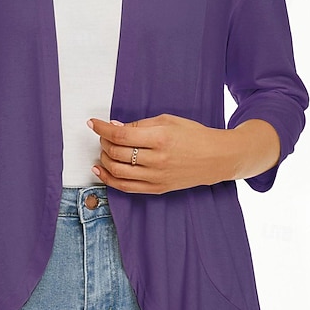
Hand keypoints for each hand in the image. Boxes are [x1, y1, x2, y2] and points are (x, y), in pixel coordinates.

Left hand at [86, 113, 236, 192]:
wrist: (217, 158)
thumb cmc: (194, 135)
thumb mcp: (168, 120)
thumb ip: (139, 125)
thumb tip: (113, 127)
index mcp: (160, 138)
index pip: (120, 135)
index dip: (101, 129)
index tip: (92, 123)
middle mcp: (157, 159)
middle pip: (116, 153)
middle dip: (103, 142)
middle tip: (103, 135)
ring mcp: (157, 177)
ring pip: (117, 172)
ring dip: (104, 159)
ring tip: (104, 151)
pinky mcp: (157, 189)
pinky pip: (126, 187)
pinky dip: (109, 179)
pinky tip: (101, 170)